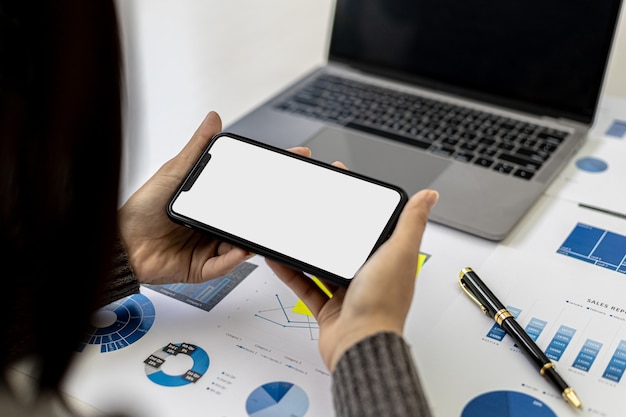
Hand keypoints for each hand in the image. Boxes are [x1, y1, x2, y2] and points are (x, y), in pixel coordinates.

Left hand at [118, 111, 311, 284]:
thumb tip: (213, 119)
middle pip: (248, 218)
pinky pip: (225, 264)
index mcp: (211, 201)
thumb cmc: (142, 209)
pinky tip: (240, 248)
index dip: (271, 176)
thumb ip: (197, 148)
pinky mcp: (204, 267)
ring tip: (265, 225)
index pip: (246, 187)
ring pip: (241, 242)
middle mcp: (214, 224)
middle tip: (289, 197)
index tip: (294, 158)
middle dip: (270, 210)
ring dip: (253, 235)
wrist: (120, 242)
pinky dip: (235, 257)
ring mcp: (211, 246)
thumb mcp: (174, 172)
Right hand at [266, 188, 438, 370]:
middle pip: (347, 243)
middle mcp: (370, 275)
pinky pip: (306, 285)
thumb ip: (411, 222)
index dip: (360, 204)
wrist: (360, 346)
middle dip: (330, 224)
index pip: (374, 224)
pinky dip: (292, 273)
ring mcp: (348, 292)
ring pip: (324, 264)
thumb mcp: (398, 253)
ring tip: (293, 230)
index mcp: (388, 260)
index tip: (345, 184)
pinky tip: (280, 260)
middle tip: (314, 205)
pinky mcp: (329, 308)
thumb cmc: (382, 306)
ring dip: (308, 249)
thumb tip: (428, 196)